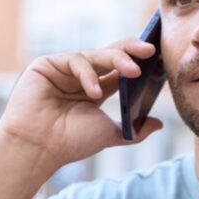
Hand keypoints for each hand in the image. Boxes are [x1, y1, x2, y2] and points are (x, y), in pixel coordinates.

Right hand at [0, 38, 164, 169]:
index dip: (140, 62)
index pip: (121, 70)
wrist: (38, 148)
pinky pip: (75, 60)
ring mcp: (64, 69)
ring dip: (117, 60)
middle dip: (132, 50)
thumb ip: (134, 129)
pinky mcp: (47, 64)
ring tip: (134, 72)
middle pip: (111, 55)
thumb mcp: (110, 133)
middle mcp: (81, 76)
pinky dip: (88, 75)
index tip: (160, 60)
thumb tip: (160, 125)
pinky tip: (95, 93)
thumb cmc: (69, 142)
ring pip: (96, 55)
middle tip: (151, 50)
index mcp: (96, 89)